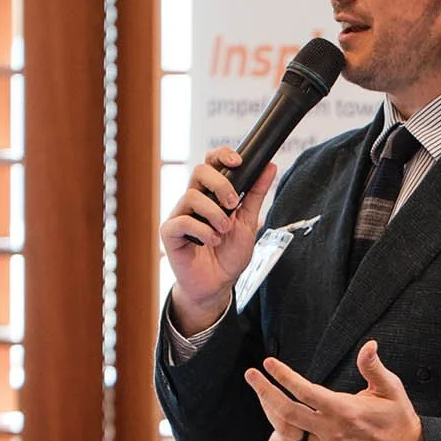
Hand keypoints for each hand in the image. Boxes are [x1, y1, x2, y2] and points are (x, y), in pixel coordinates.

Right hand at [161, 149, 277, 335]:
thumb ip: (256, 195)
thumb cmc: (229, 254)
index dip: (222, 155)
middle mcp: (193, 201)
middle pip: (199, 171)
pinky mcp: (170, 233)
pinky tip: (211, 242)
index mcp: (211, 194)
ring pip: (192, 196)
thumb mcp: (248, 223)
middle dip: (220, 184)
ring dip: (214, 214)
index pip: (211, 163)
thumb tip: (270, 166)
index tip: (238, 162)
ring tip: (223, 231)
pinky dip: (202, 231)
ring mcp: (180, 215)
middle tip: (232, 204)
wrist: (218, 285)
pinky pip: (182, 222)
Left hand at [244, 340, 424, 440]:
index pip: (305, 392)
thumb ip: (374, 367)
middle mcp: (331, 431)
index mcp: (345, 411)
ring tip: (261, 392)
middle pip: (287, 411)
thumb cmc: (397, 418)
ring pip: (286, 430)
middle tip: (251, 374)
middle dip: (265, 391)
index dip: (284, 376)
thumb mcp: (391, 389)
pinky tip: (275, 416)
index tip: (269, 363)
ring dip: (270, 411)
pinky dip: (281, 431)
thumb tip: (369, 345)